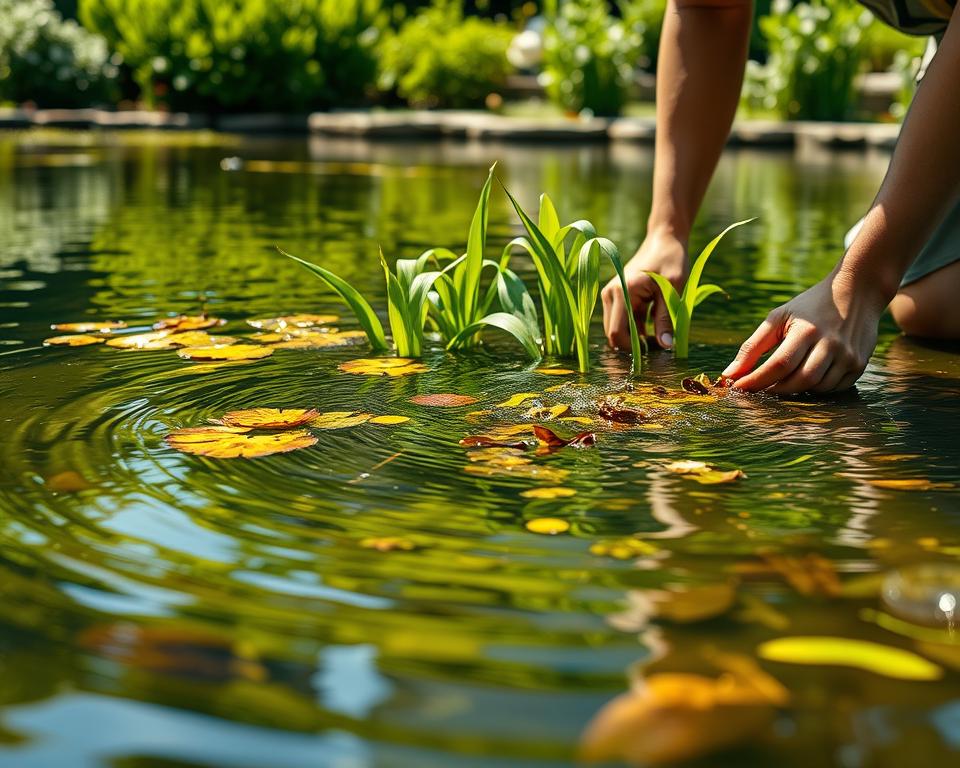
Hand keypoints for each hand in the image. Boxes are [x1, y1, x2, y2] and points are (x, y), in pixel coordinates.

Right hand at [602, 232, 687, 349]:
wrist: (664, 239)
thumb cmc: (671, 260)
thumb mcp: (673, 290)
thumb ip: (666, 318)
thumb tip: (665, 346)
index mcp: (623, 291)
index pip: (616, 332)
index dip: (632, 348)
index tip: (654, 351)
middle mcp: (611, 294)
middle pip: (613, 334)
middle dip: (634, 346)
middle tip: (660, 347)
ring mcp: (612, 295)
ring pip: (617, 329)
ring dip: (636, 339)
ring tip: (660, 339)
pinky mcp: (617, 297)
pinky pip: (623, 322)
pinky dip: (636, 330)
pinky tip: (655, 330)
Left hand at [722, 266, 886, 393]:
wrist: (858, 290)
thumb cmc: (810, 306)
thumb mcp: (779, 318)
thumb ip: (753, 346)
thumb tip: (729, 374)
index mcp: (807, 330)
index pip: (779, 364)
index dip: (756, 381)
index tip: (738, 388)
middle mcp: (831, 344)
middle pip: (800, 380)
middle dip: (775, 390)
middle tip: (760, 389)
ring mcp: (849, 355)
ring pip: (817, 388)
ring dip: (796, 390)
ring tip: (783, 381)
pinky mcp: (860, 364)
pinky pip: (834, 388)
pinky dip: (816, 389)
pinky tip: (806, 378)